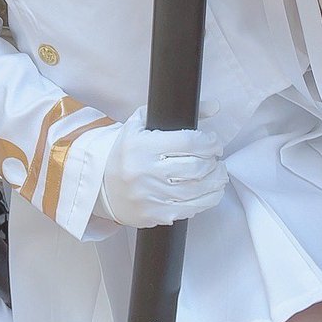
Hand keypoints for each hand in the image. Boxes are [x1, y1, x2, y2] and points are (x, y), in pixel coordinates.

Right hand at [96, 108, 227, 227]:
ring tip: (219, 173)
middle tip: (216, 158)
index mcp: (142, 146)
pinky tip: (211, 190)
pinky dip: (208, 199)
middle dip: (213, 161)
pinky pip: (192, 209)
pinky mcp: (156, 214)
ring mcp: (152, 196)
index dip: (209, 142)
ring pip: (198, 190)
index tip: (213, 142)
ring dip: (216, 180)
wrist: (102, 187)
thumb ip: (172, 112)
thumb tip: (213, 107)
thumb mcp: (140, 125)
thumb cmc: (125, 153)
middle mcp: (146, 172)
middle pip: (196, 167)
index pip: (188, 142)